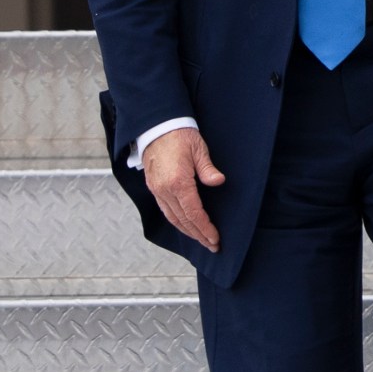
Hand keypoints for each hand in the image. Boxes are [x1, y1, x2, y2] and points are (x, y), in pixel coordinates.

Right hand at [143, 126, 225, 252]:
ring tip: (201, 240)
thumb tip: (218, 182)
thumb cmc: (180, 135)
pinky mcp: (154, 187)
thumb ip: (208, 169)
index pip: (193, 213)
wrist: (156, 126)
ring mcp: (157, 189)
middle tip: (212, 245)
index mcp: (178, 182)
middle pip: (183, 220)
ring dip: (187, 231)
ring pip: (172, 218)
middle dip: (198, 235)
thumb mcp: (199, 149)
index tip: (215, 239)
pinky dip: (177, 221)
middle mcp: (165, 190)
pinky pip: (165, 210)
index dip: (205, 228)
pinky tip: (185, 225)